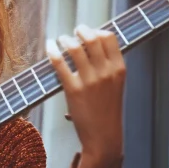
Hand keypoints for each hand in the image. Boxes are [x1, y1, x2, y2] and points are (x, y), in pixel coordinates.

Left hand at [46, 24, 125, 167]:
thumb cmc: (107, 111)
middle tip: (73, 33)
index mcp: (119, 69)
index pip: (109, 37)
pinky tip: (49, 47)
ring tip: (60, 40)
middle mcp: (106, 72)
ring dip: (65, 39)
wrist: (103, 137)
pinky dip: (52, 51)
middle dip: (80, 30)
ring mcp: (90, 81)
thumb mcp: (115, 86)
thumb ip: (107, 67)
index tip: (87, 33)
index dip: (96, 30)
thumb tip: (91, 46)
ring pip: (75, 47)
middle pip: (92, 38)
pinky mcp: (73, 90)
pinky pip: (60, 63)